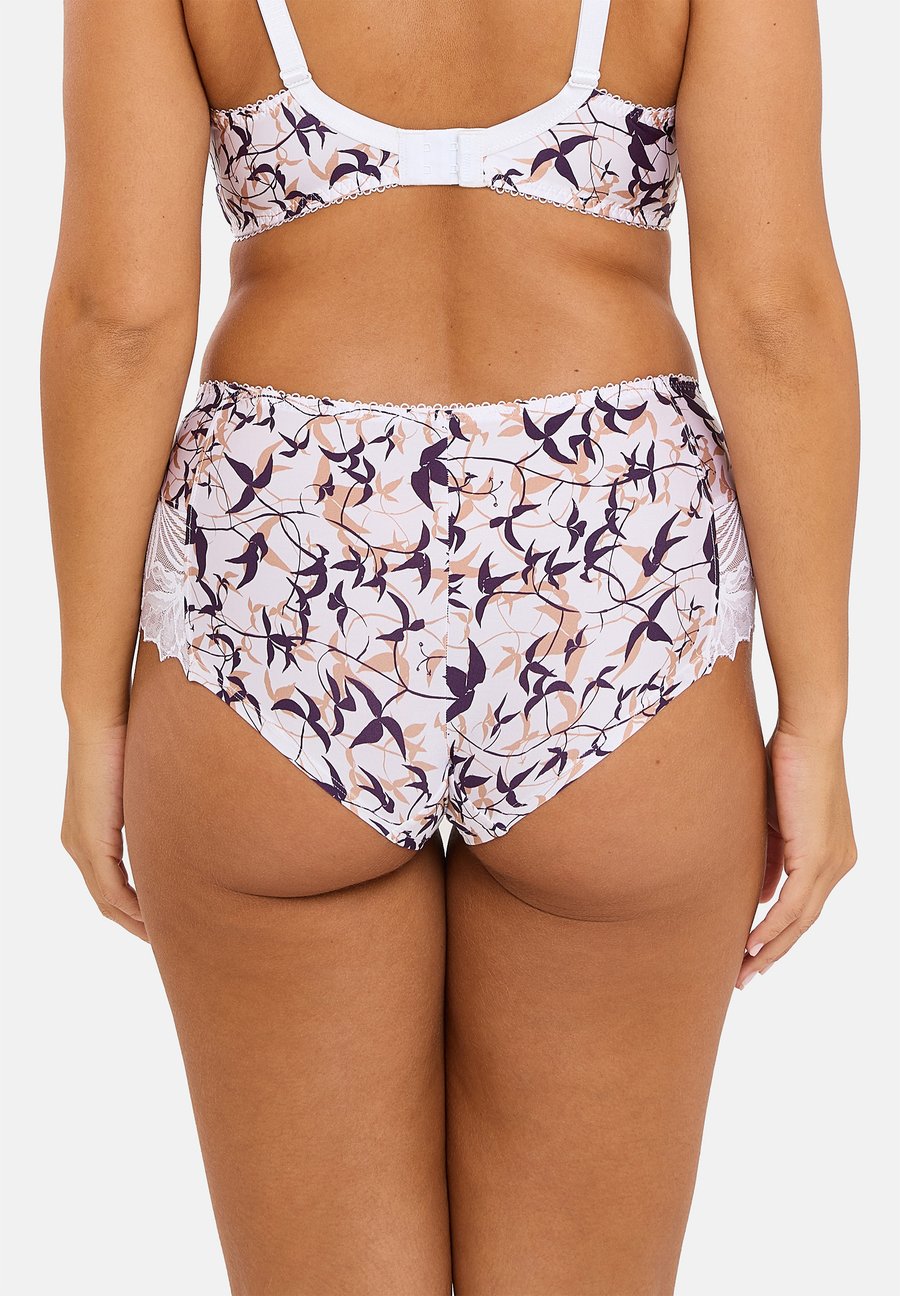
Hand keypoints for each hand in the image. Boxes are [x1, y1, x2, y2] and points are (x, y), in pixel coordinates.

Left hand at [60, 720, 146, 940]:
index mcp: (86, 833)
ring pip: (107, 901)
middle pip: (105, 902)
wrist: (102, 720)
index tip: (162, 921)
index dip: (133, 908)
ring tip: (165, 936)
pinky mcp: (90, 842)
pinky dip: (134, 907)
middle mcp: (76, 845)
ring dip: (136, 922)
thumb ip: (151, 810)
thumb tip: (180, 816)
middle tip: (166, 941)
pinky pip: (111, 889)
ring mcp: (80, 846)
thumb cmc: (125, 740)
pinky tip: (156, 917)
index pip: (107, 885)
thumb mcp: (140, 787)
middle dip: (135, 924)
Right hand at [736, 724, 855, 988]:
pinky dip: (771, 928)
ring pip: (799, 921)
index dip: (779, 931)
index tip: (752, 951)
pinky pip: (792, 905)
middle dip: (773, 952)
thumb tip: (759, 895)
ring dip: (769, 948)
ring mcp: (832, 863)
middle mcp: (839, 863)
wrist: (808, 732)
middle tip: (745, 976)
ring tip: (743, 970)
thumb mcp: (773, 819)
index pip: (804, 904)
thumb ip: (770, 856)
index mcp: (832, 853)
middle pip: (804, 922)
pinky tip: (751, 944)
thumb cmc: (786, 760)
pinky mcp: (817, 857)